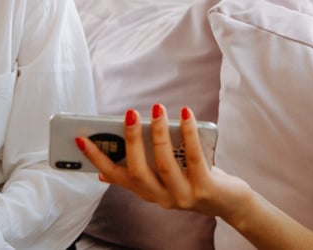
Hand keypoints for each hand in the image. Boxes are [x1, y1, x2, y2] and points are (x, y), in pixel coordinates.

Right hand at [79, 104, 251, 221]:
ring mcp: (183, 195)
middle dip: (130, 141)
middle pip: (137, 171)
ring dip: (158, 134)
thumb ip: (138, 174)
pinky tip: (185, 114)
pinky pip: (194, 158)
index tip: (82, 139)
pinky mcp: (204, 189)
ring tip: (157, 109)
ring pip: (164, 164)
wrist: (230, 204)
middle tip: (129, 114)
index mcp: (147, 192)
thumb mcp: (162, 179)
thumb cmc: (193, 180)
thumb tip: (104, 171)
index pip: (116, 177)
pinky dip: (188, 133)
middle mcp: (161, 197)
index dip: (98, 159)